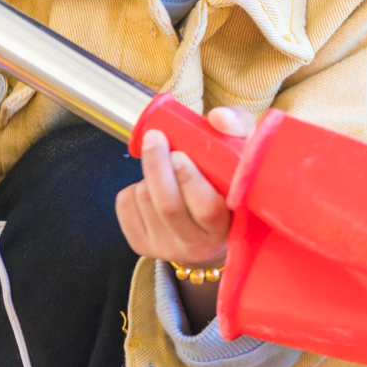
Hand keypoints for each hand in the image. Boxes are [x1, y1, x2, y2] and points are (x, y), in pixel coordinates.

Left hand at [117, 107, 255, 331]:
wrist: (208, 231)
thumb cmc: (227, 185)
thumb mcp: (241, 154)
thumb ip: (238, 128)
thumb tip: (218, 118)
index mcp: (226, 227)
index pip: (207, 209)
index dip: (190, 180)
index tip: (179, 154)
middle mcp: (197, 245)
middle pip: (168, 206)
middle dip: (157, 167)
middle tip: (156, 138)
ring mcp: (166, 248)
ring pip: (145, 201)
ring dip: (148, 176)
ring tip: (164, 171)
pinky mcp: (141, 245)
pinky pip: (125, 206)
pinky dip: (132, 188)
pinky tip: (150, 187)